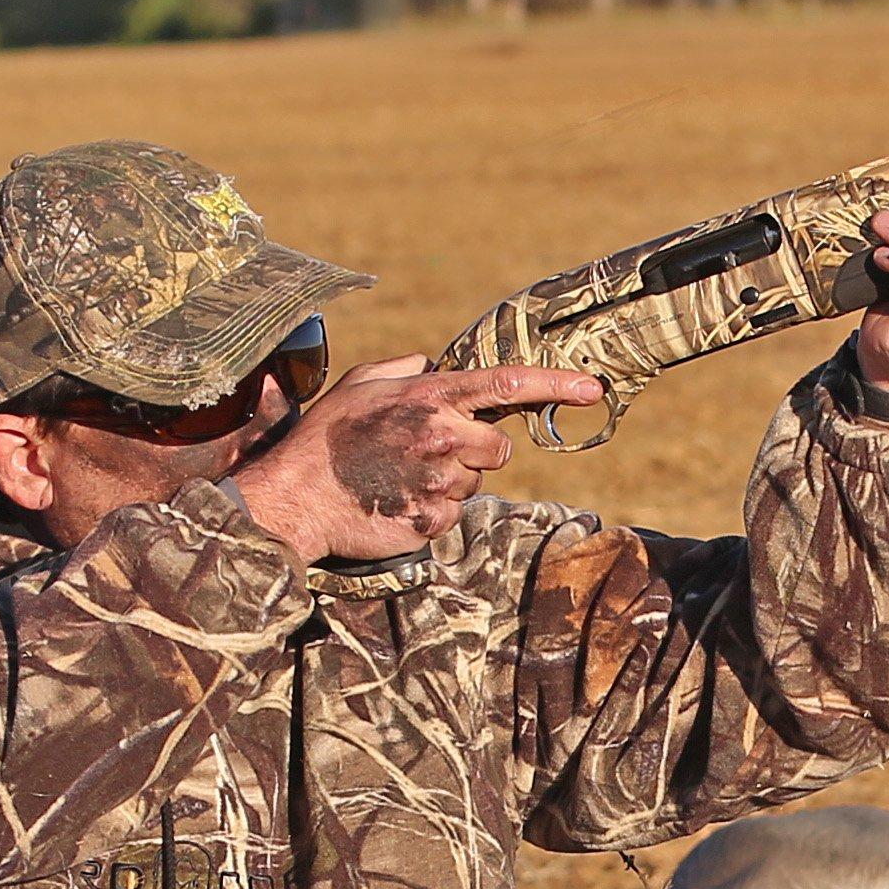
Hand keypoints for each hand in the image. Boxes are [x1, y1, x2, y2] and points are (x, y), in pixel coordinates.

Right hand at [224, 356, 607, 562]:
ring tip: (399, 477)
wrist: (295, 497)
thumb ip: (407, 370)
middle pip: (497, 448)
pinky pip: (453, 512)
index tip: (594, 389)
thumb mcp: (360, 384)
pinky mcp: (434, 520)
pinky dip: (431, 509)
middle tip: (424, 453)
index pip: (507, 384)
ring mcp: (440, 482)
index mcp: (430, 397)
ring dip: (448, 481)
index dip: (557, 384)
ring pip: (474, 482)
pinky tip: (396, 500)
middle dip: (473, 451)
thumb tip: (436, 367)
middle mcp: (442, 437)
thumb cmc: (325, 437)